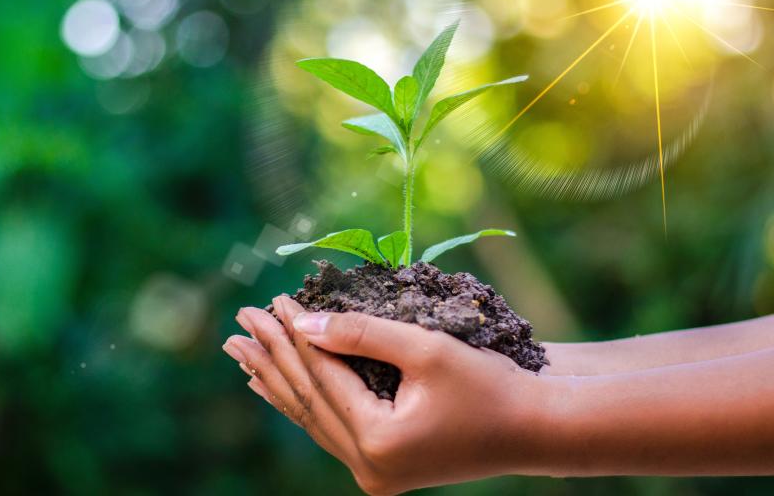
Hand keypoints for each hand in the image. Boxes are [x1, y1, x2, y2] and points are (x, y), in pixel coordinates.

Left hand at [223, 296, 567, 494]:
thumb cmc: (489, 384)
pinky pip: (330, 428)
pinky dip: (304, 402)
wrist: (534, 429)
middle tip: (239, 322)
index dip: (294, 337)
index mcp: (377, 443)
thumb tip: (303, 323)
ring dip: (278, 381)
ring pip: (313, 418)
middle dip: (272, 358)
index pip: (321, 379)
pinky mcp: (383, 465)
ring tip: (242, 354)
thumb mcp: (425, 350)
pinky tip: (277, 387)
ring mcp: (374, 472)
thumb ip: (361, 334)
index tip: (271, 301)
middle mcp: (368, 467)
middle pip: (307, 401)